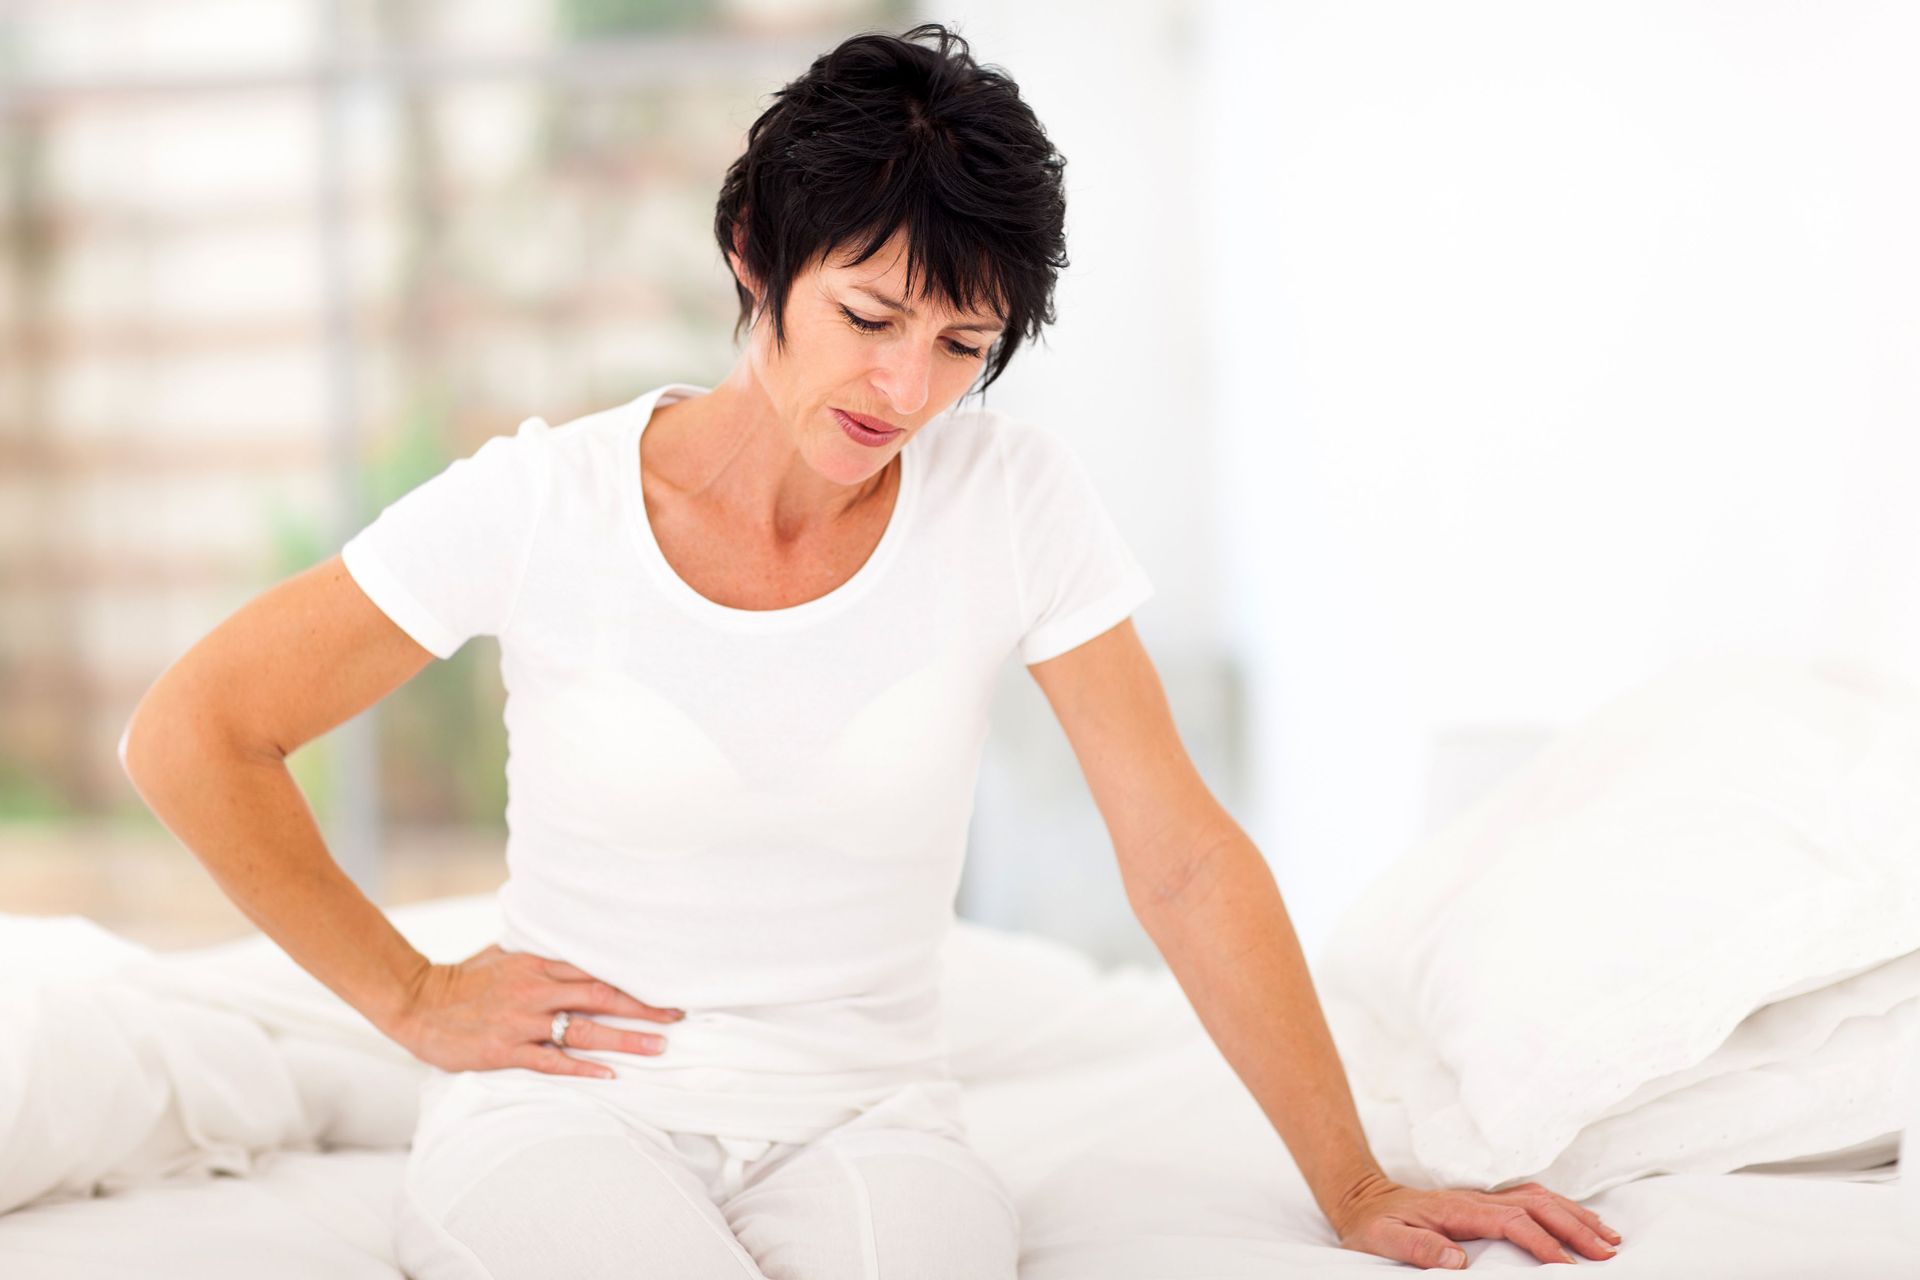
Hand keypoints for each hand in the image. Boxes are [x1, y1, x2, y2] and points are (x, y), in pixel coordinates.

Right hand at [388, 943, 685, 1078]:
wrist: (418, 1003)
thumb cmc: (464, 979)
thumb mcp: (504, 954)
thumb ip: (539, 954)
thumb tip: (572, 948)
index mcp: (538, 965)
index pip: (597, 971)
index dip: (634, 980)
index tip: (665, 988)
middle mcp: (536, 991)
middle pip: (601, 997)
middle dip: (643, 1008)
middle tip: (677, 1017)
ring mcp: (522, 1022)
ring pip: (583, 1030)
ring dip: (624, 1040)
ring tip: (657, 1047)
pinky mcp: (505, 1050)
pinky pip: (551, 1061)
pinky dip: (582, 1068)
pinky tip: (609, 1075)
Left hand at [1330, 1171, 1624, 1268]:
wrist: (1363, 1200)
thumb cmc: (1374, 1225)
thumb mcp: (1384, 1239)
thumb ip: (1418, 1247)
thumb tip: (1459, 1260)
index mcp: (1458, 1208)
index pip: (1511, 1221)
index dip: (1542, 1242)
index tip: (1568, 1265)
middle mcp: (1477, 1198)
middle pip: (1536, 1204)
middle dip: (1574, 1226)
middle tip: (1608, 1252)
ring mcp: (1483, 1197)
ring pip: (1539, 1198)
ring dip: (1574, 1215)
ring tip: (1608, 1237)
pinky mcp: (1485, 1202)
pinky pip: (1530, 1199)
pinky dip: (1560, 1208)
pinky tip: (1578, 1220)